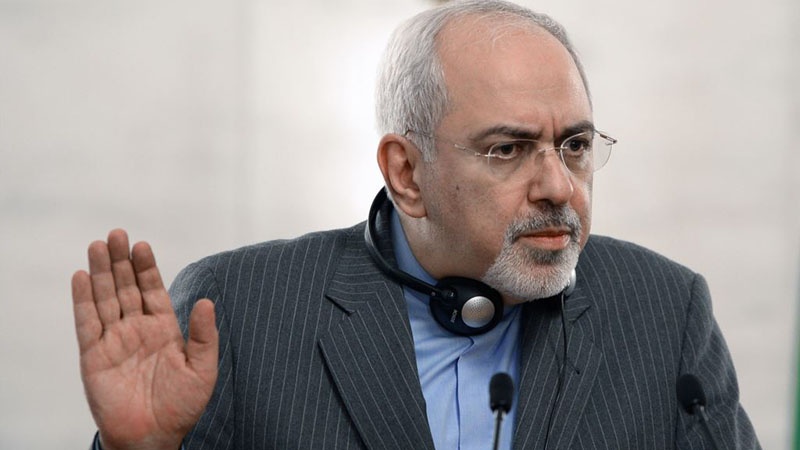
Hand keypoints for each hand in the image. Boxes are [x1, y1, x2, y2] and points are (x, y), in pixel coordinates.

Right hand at [72, 229, 217, 449]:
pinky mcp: (94, 356)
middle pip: (126, 287)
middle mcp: (137, 329)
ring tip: (97, 245)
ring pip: (105, 299)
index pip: (152, 290)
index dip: (147, 268)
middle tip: (117, 233)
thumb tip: (207, 301)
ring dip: (100, 272)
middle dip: (120, 261)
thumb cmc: (181, 406)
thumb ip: (204, 335)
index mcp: (163, 329)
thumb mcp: (203, 369)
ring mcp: (114, 340)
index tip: (141, 245)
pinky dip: (82, 300)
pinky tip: (80, 277)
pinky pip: (87, 323)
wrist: (154, 438)